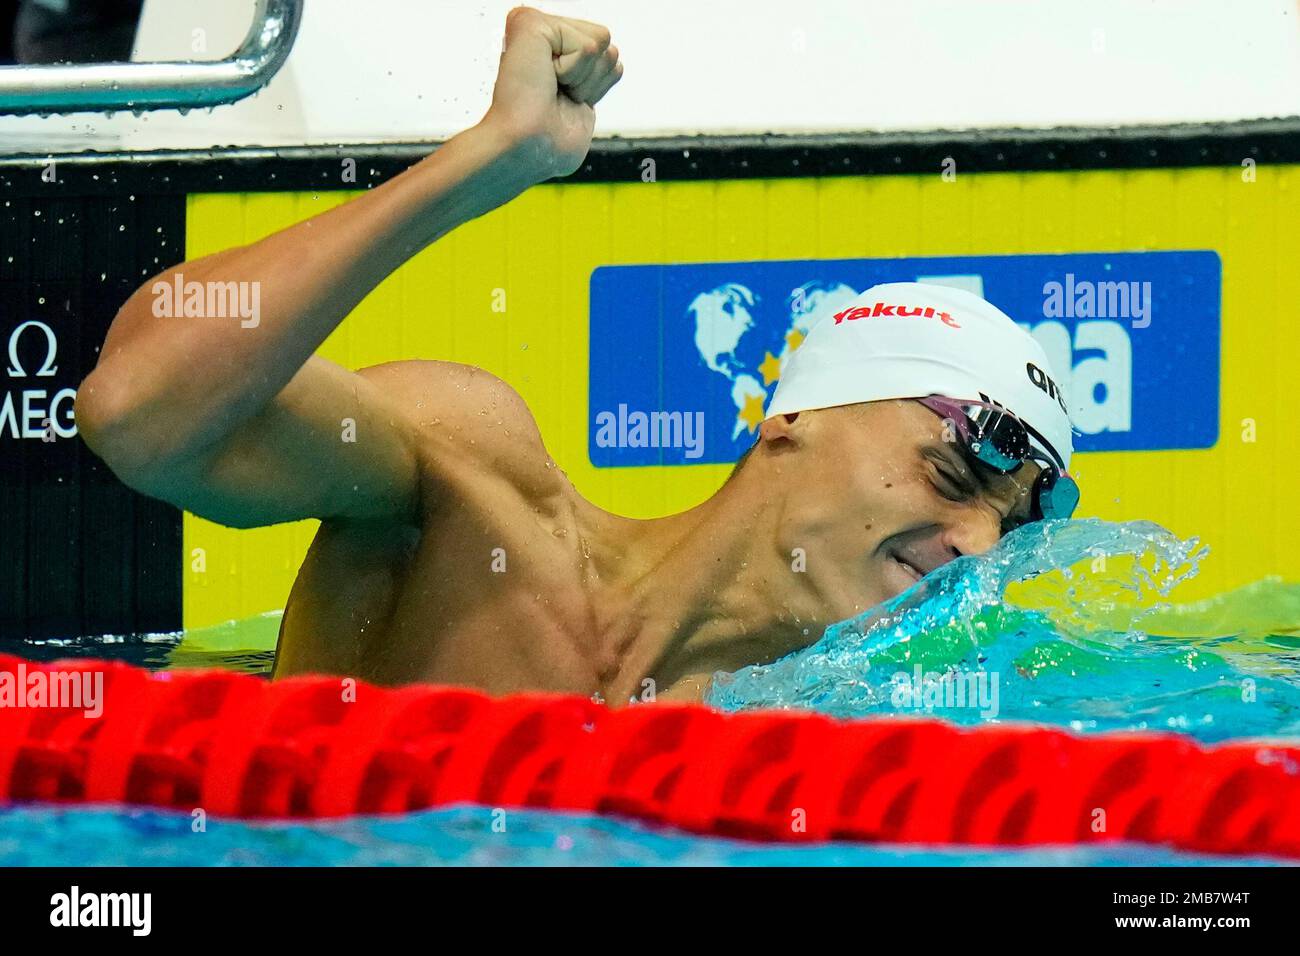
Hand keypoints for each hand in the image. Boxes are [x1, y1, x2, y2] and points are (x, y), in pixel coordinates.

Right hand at [481, 6, 622, 180]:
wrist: (526, 149)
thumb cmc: (546, 142)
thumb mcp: (583, 109)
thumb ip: (596, 79)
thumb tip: (613, 60)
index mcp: (551, 58)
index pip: (606, 57)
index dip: (595, 88)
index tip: (564, 105)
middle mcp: (542, 38)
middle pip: (608, 46)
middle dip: (592, 81)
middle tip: (556, 97)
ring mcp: (535, 27)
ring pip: (601, 42)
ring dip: (582, 78)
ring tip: (550, 90)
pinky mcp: (532, 23)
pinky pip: (588, 44)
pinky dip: (574, 72)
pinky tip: (546, 80)